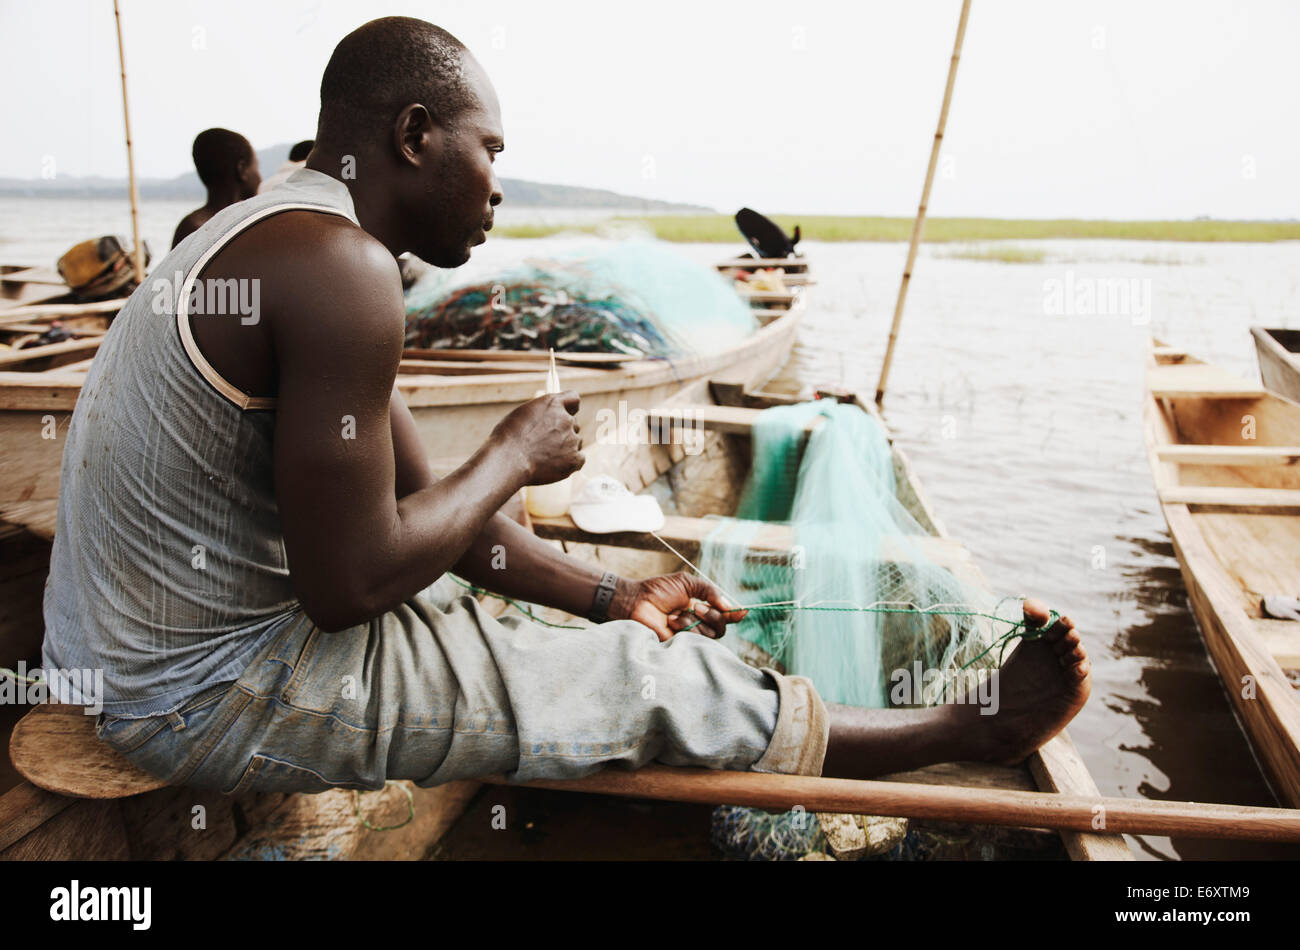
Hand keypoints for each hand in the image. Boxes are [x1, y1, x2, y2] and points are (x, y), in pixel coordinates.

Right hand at [491, 390, 583, 485]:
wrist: (508, 461)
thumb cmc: (507, 438)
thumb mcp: (522, 414)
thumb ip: (541, 413)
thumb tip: (548, 418)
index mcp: (552, 403)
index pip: (573, 398)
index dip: (569, 407)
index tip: (565, 414)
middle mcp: (566, 419)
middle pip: (573, 423)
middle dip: (563, 431)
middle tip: (546, 442)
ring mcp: (572, 439)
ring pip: (576, 442)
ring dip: (566, 447)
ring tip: (545, 456)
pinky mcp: (574, 459)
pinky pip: (579, 459)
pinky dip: (570, 463)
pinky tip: (554, 465)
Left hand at [613, 573, 747, 641]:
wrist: (636, 602)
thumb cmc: (658, 590)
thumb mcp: (687, 583)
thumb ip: (709, 590)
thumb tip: (728, 605)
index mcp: (701, 606)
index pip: (723, 613)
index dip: (734, 614)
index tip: (742, 612)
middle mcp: (698, 621)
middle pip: (721, 626)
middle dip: (713, 615)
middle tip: (696, 607)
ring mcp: (690, 634)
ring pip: (709, 634)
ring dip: (694, 621)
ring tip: (675, 615)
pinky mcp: (681, 645)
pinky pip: (696, 641)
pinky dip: (686, 629)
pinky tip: (671, 623)